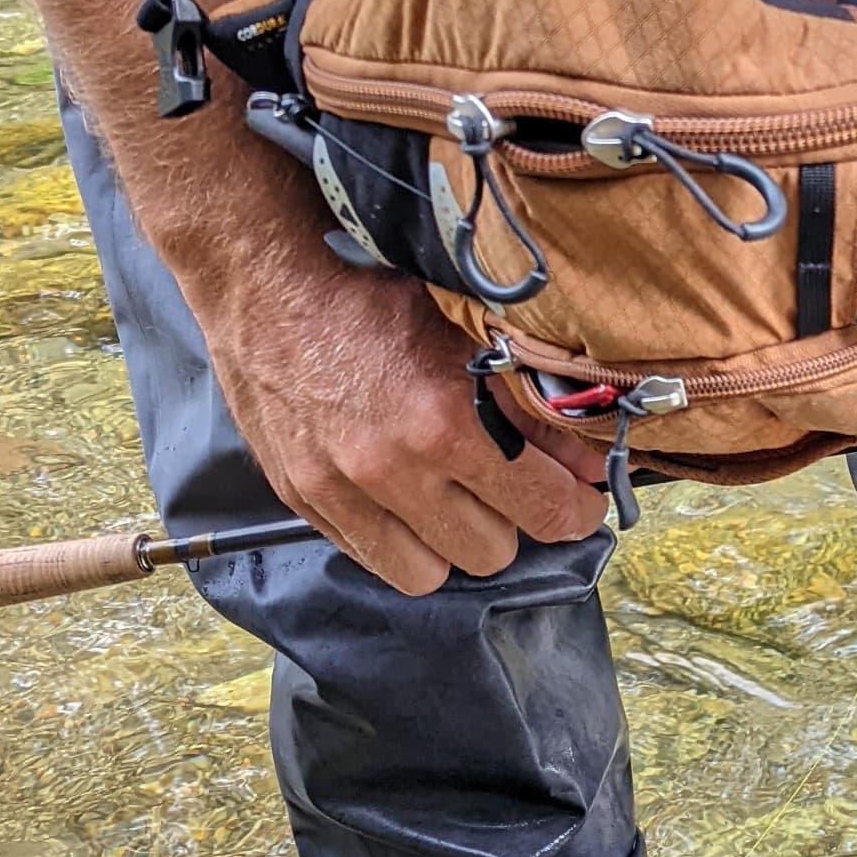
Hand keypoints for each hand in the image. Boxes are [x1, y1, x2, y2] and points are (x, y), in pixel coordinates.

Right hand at [184, 203, 607, 593]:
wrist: (267, 283)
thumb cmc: (374, 295)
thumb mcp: (471, 335)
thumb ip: (532, 406)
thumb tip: (589, 463)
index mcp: (445, 422)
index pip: (544, 511)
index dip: (575, 511)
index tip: (578, 500)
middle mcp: (391, 470)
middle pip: (491, 553)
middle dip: (513, 522)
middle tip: (513, 487)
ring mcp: (339, 491)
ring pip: (430, 573)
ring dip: (452, 541)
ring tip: (456, 498)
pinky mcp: (301, 499)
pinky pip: (370, 558)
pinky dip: (397, 539)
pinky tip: (405, 498)